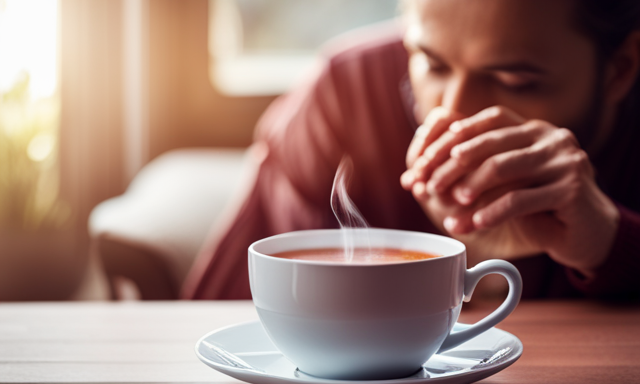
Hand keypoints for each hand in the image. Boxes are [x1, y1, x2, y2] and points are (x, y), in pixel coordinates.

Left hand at [402, 106, 619, 275]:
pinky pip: (520, 199)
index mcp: (534, 129)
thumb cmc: (538, 207)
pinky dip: (491, 212)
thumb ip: (475, 171)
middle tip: (428, 187)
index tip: (424, 160)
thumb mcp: (505, 184)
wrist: (585, 234)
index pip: (489, 119)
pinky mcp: (572, 188)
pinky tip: (475, 224)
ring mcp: (564, 160)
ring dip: (470, 189)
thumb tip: (416, 172)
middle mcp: (551, 136)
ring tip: (451, 207)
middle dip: (452, 167)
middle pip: (489, 144)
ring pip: (502, 168)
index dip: (454, 137)